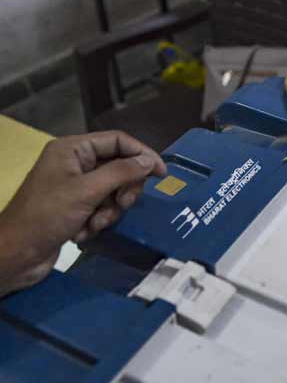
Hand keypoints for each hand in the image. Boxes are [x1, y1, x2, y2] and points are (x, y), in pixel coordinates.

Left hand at [0, 131, 165, 294]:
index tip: (161, 174)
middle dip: (123, 189)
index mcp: (72, 149)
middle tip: (123, 204)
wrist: (14, 255)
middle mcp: (74, 163)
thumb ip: (122, 172)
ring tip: (95, 224)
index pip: (118, 141)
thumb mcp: (87, 191)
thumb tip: (150, 161)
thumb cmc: (46, 216)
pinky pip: (101, 207)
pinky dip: (98, 220)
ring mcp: (74, 186)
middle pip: (118, 167)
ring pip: (112, 190)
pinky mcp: (74, 208)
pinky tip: (82, 233)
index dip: (142, 154)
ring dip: (109, 210)